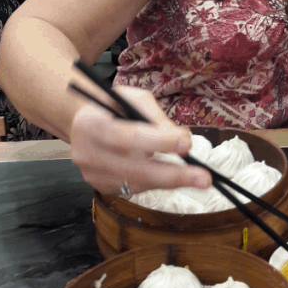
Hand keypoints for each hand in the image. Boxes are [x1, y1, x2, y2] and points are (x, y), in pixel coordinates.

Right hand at [69, 85, 210, 195]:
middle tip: (204, 178)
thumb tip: (181, 139)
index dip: (158, 141)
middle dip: (173, 175)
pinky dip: (156, 182)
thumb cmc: (113, 107)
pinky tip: (170, 175)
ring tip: (197, 178)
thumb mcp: (132, 98)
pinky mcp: (101, 188)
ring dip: (171, 180)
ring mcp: (92, 175)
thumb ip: (154, 115)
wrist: (83, 124)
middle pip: (134, 169)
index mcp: (91, 124)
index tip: (187, 143)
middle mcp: (87, 154)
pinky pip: (135, 188)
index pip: (127, 136)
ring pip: (138, 183)